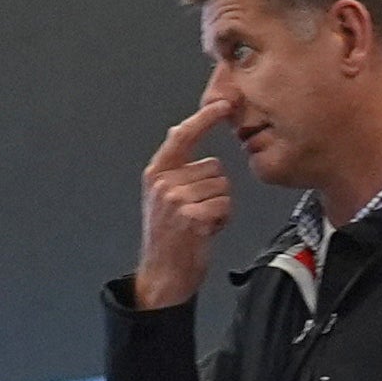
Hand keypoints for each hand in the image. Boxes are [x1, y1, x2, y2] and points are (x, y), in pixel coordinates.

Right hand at [131, 106, 236, 309]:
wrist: (162, 275)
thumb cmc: (168, 238)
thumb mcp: (162, 197)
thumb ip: (177, 170)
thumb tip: (190, 137)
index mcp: (156, 174)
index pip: (182, 136)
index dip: (204, 118)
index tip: (222, 105)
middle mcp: (164, 183)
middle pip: (214, 167)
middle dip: (214, 190)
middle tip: (196, 213)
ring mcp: (177, 200)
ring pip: (223, 187)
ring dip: (219, 207)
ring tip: (199, 223)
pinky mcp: (192, 218)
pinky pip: (225, 206)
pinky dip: (222, 221)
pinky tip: (205, 232)